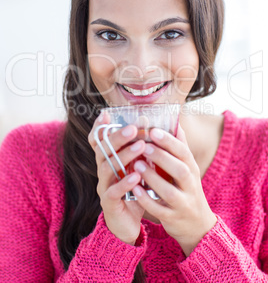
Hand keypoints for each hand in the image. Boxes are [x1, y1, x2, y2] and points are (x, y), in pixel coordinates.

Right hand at [88, 113, 145, 244]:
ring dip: (124, 156)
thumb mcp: (137, 168)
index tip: (105, 113)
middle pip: (104, 150)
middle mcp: (102, 170)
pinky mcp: (108, 203)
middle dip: (118, 137)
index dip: (99, 127)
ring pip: (108, 167)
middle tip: (134, 128)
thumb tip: (158, 129)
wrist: (128, 223)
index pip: (98, 141)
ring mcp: (103, 186)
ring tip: (140, 146)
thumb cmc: (134, 190)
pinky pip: (113, 191)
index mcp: (108, 160)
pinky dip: (124, 183)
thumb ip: (142, 151)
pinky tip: (136, 176)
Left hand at [132, 124, 216, 255]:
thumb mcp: (188, 169)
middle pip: (181, 170)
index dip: (170, 142)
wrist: (197, 225)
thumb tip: (176, 122)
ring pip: (169, 191)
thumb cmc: (187, 189)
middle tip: (144, 147)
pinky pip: (160, 210)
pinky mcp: (173, 218)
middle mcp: (191, 186)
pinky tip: (135, 190)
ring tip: (137, 165)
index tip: (154, 131)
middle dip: (162, 157)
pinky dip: (147, 200)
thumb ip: (180, 148)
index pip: (184, 153)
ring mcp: (183, 204)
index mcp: (192, 170)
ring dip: (153, 178)